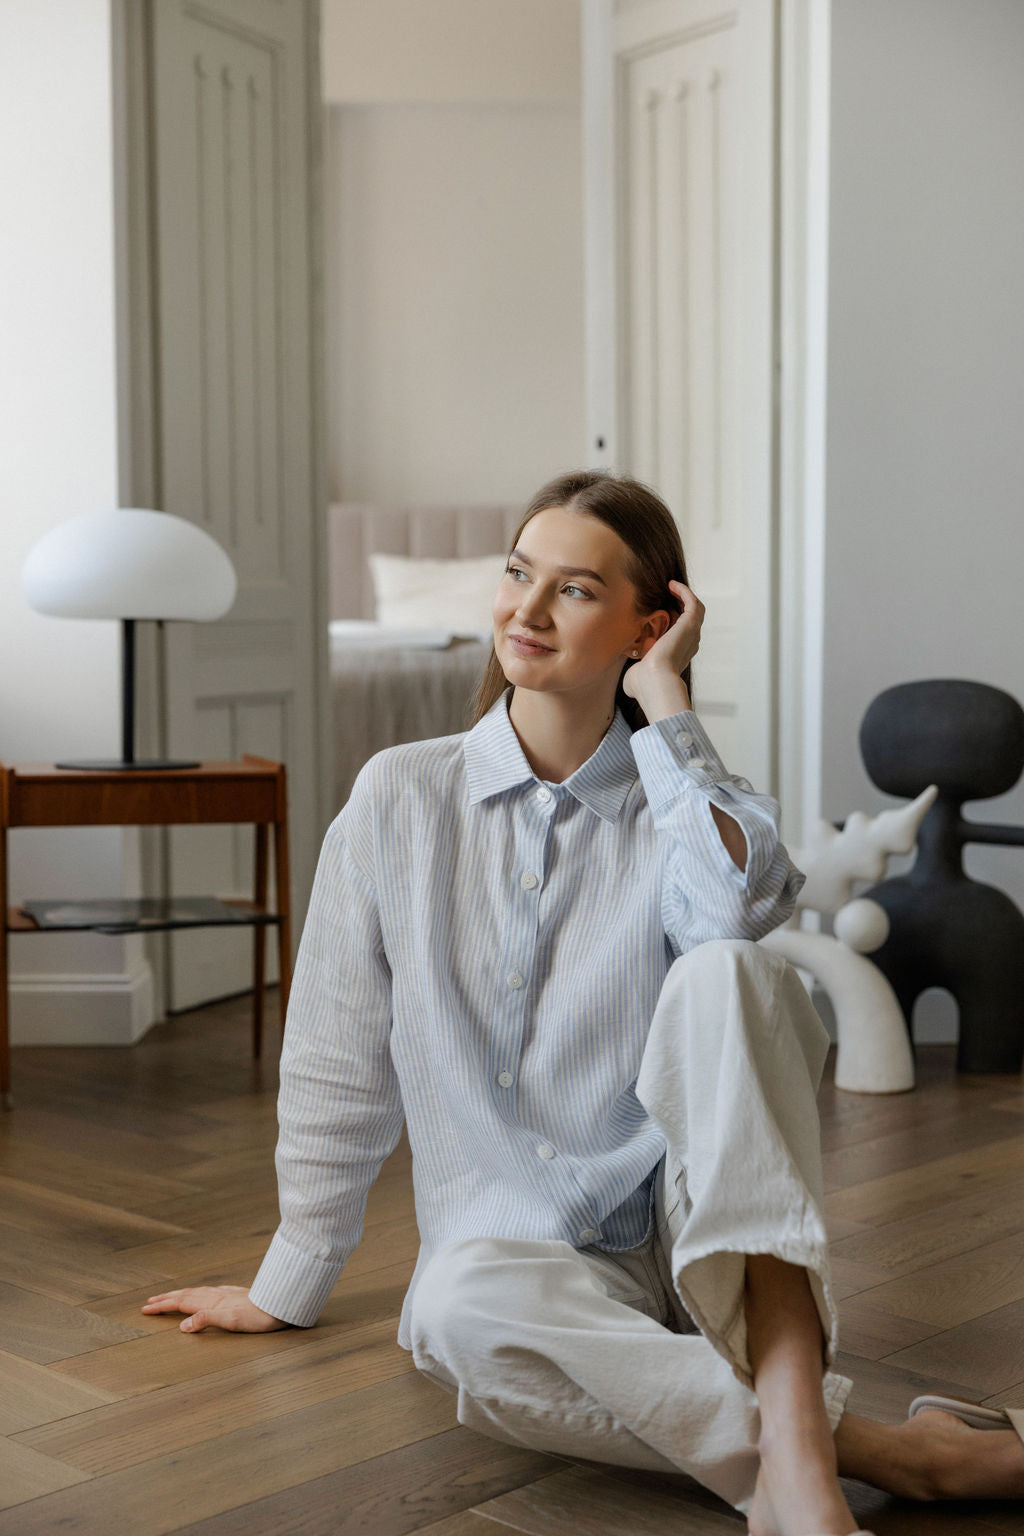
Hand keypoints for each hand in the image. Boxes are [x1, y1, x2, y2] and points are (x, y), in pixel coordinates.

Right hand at [141, 1284, 287, 1333]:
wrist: (280, 1305)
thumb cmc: (258, 1316)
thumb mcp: (230, 1321)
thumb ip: (206, 1320)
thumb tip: (182, 1326)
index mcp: (211, 1301)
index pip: (181, 1303)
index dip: (162, 1306)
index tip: (145, 1309)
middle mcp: (216, 1294)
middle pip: (185, 1295)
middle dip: (166, 1299)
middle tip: (149, 1302)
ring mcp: (226, 1293)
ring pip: (196, 1292)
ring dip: (179, 1295)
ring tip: (169, 1297)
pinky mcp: (235, 1295)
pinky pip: (208, 1292)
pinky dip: (197, 1294)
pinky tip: (202, 1294)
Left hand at [621, 580, 703, 713]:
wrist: (653, 681)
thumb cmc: (643, 684)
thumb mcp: (636, 676)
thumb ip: (636, 672)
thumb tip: (632, 674)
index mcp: (678, 656)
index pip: (680, 635)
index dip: (672, 622)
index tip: (659, 613)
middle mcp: (689, 644)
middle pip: (690, 620)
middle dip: (680, 606)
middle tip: (666, 594)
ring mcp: (692, 634)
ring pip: (695, 609)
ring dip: (684, 596)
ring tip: (670, 586)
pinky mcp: (690, 624)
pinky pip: (693, 602)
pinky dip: (684, 591)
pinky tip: (671, 584)